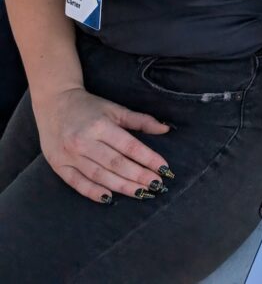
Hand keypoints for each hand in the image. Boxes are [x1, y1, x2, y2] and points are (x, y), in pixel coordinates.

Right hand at [34, 87, 171, 202]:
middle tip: (158, 185)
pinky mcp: (59, 166)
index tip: (164, 168)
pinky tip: (110, 198)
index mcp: (100, 125)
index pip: (129, 146)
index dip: (148, 158)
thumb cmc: (88, 106)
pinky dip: (94, 192)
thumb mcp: (114, 109)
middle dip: (139, 176)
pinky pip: (78, 183)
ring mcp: (70, 156)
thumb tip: (165, 129)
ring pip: (100, 176)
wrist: (54, 103)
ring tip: (142, 193)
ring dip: (122, 187)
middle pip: (116, 164)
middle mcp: (84, 141)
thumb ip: (140, 120)